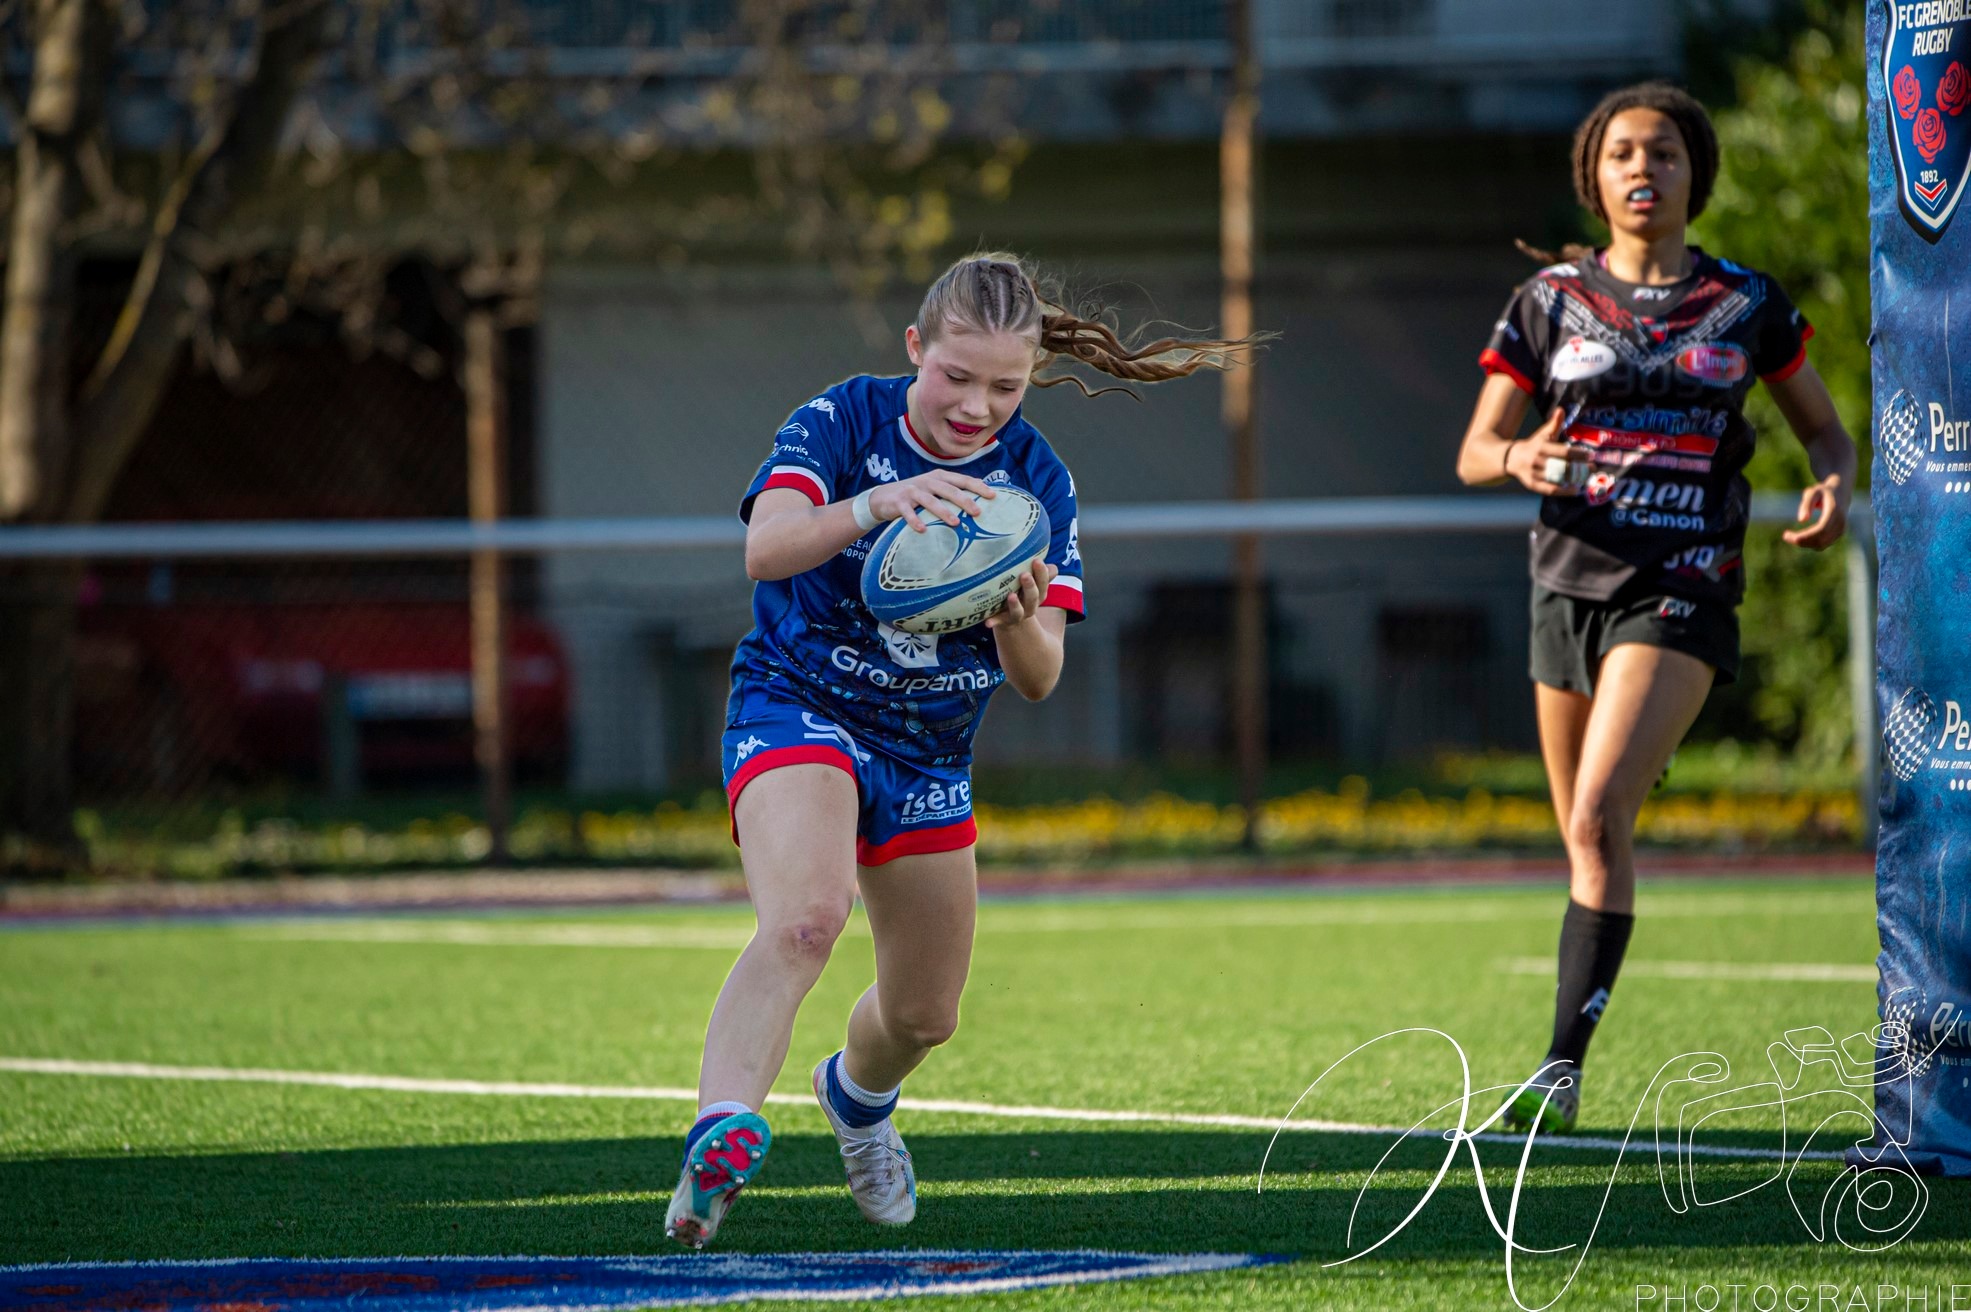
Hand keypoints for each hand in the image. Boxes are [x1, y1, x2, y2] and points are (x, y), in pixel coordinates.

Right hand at [867, 472, 996, 532]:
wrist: (883, 497)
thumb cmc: (916, 494)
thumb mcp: (935, 488)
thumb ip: (954, 488)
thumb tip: (981, 489)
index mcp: (939, 477)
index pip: (962, 480)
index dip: (977, 487)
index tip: (993, 496)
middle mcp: (927, 481)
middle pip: (949, 489)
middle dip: (964, 500)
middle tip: (977, 512)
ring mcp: (912, 491)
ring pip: (930, 500)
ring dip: (943, 511)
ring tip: (955, 523)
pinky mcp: (899, 502)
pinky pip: (907, 512)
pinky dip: (915, 521)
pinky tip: (922, 530)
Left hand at [986, 557, 1056, 630]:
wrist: (1012, 616)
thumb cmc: (1021, 590)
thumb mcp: (1030, 580)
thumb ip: (1036, 571)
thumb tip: (1039, 555)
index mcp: (1039, 593)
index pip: (1043, 583)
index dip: (1042, 573)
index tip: (1037, 560)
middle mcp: (1030, 605)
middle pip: (1033, 597)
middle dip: (1030, 586)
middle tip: (1025, 575)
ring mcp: (1017, 614)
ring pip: (1019, 611)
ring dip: (1015, 604)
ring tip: (1011, 596)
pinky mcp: (1003, 620)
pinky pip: (999, 622)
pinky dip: (994, 622)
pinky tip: (987, 622)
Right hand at [1503, 406, 1581, 496]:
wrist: (1510, 458)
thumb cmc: (1533, 444)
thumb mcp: (1542, 433)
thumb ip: (1554, 423)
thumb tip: (1561, 410)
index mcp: (1541, 447)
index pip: (1562, 452)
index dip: (1577, 454)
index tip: (1590, 455)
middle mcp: (1536, 461)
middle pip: (1562, 467)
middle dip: (1579, 468)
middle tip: (1593, 468)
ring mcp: (1534, 474)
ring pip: (1557, 479)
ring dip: (1573, 480)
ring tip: (1587, 478)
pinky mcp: (1532, 484)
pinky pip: (1549, 489)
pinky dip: (1563, 491)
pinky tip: (1575, 490)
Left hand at [1782, 474, 1848, 549]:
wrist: (1841, 493)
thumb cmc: (1823, 492)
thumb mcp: (1813, 492)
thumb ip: (1806, 504)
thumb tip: (1801, 520)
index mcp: (1835, 512)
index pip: (1821, 530)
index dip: (1805, 536)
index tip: (1786, 535)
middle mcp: (1840, 523)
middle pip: (1820, 540)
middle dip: (1801, 541)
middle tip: (1785, 536)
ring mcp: (1841, 530)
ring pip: (1821, 545)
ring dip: (1804, 543)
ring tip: (1790, 535)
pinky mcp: (1838, 535)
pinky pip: (1822, 545)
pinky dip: (1809, 544)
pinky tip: (1800, 537)